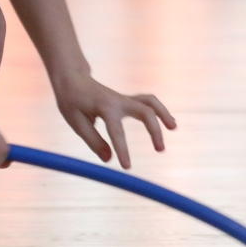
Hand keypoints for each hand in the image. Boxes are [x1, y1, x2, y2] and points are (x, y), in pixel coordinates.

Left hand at [54, 74, 174, 169]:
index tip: (127, 167)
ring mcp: (124, 99)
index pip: (117, 130)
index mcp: (104, 107)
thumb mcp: (76, 122)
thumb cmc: (71, 101)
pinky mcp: (126, 101)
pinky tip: (167, 123)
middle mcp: (118, 101)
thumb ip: (93, 141)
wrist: (72, 79)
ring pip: (150, 102)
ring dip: (163, 114)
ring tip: (174, 128)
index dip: (123, 149)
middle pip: (145, 111)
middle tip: (160, 150)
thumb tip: (109, 160)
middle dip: (154, 130)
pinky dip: (158, 111)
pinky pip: (147, 103)